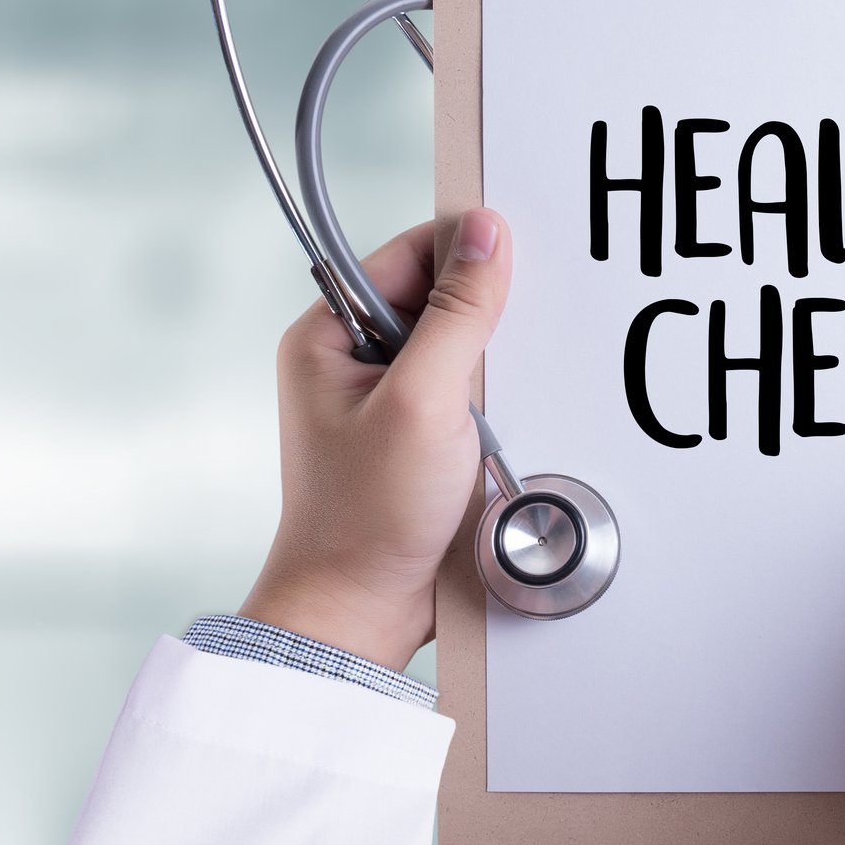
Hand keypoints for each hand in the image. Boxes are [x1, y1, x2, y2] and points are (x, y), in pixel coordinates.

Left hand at [239, 209, 511, 671]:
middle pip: (437, 299)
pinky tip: (499, 432)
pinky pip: (468, 396)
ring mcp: (387, 402)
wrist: (362, 613)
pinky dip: (493, 407)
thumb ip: (457, 313)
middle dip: (482, 320)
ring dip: (491, 370)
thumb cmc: (368, 516)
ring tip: (491, 408)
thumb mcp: (422, 400)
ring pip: (459, 349)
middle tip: (500, 354)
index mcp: (328, 336)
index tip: (515, 254)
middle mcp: (352, 362)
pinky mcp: (418, 440)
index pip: (406, 256)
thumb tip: (486, 232)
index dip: (461, 251)